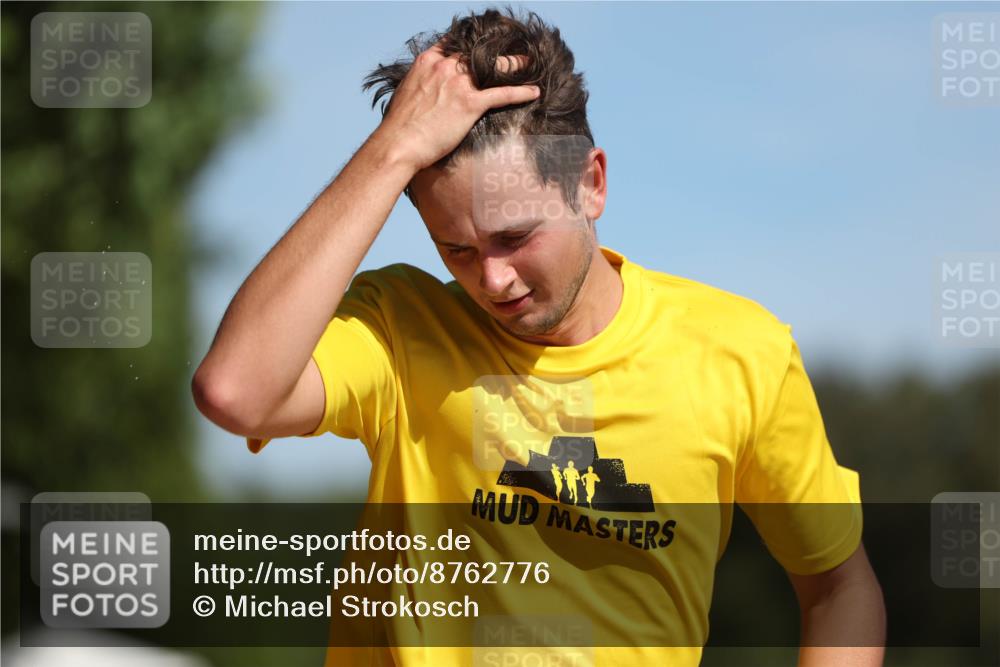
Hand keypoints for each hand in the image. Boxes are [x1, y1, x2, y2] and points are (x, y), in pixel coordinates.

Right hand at [373, 40, 540, 171]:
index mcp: (428, 61)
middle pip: (477, 52)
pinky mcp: (469, 104)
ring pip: (494, 67)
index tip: (481, 44)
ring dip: (514, 64)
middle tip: (512, 52)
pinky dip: (521, 92)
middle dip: (495, 50)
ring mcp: (458, 84)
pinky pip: (502, 93)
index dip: (470, 44)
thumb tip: (428, 90)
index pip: (454, 43)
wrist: (397, 144)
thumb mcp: (407, 93)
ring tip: (530, 63)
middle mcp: (444, 67)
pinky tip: (534, 92)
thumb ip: (422, 83)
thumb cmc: (399, 127)